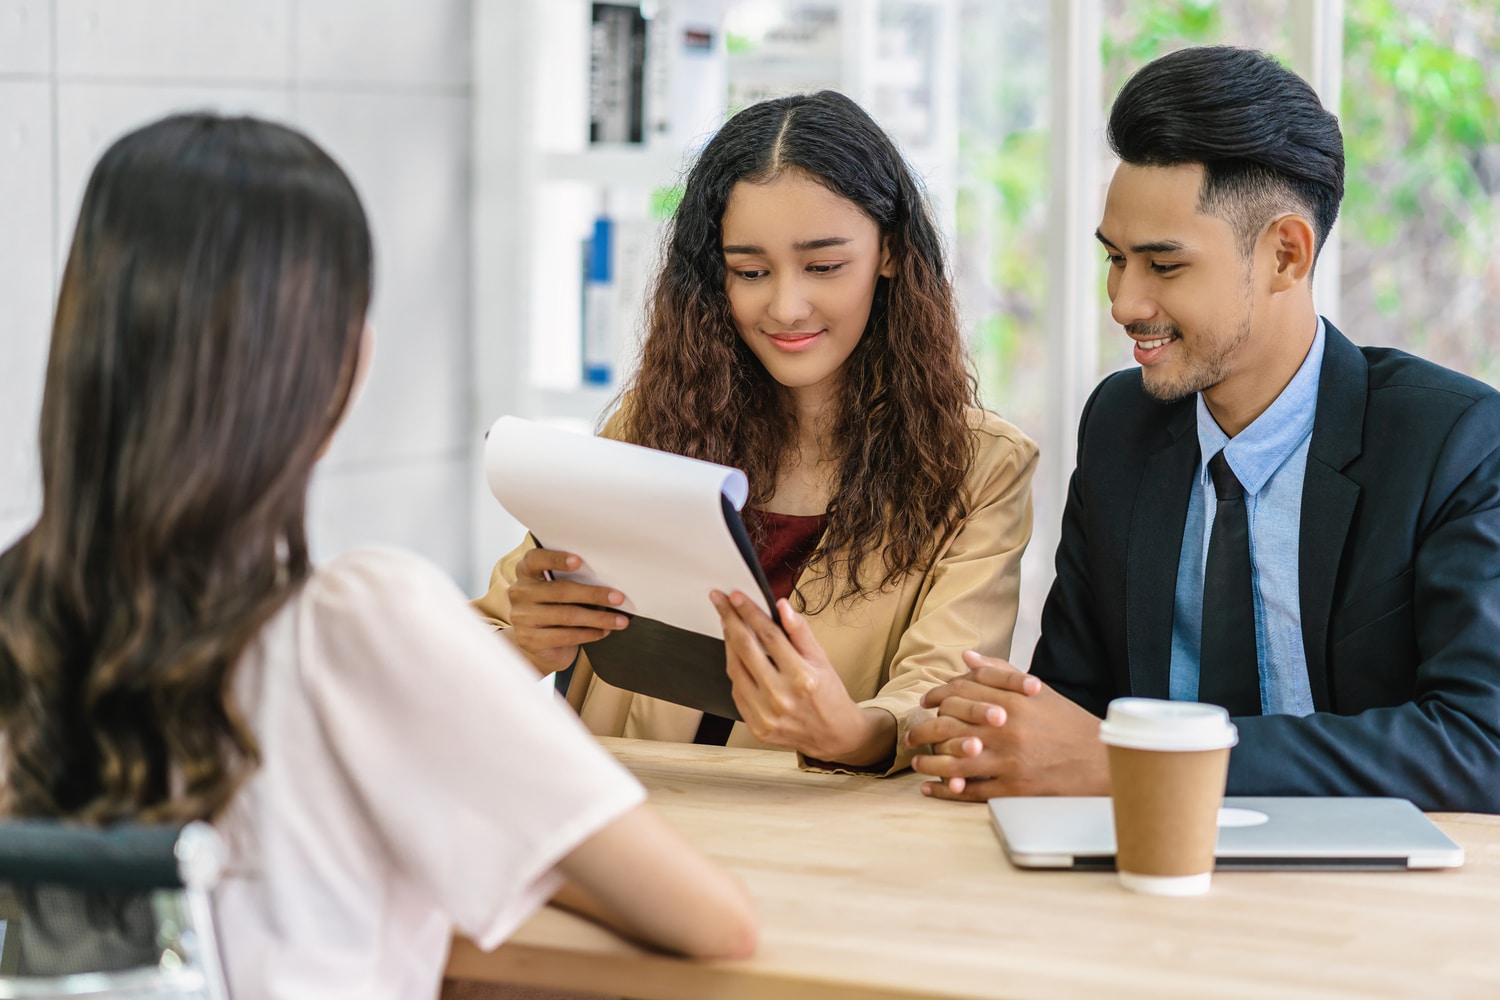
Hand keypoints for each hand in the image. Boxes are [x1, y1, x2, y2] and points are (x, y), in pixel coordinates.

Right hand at [507, 548, 627, 673]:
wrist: (538, 644)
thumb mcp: (557, 590)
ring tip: (619, 620)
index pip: (535, 560)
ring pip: (567, 615)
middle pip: (560, 591)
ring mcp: (522, 617)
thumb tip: (608, 583)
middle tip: (618, 598)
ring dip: (598, 618)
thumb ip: (571, 581)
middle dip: (593, 594)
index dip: (556, 559)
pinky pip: (565, 636)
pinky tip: (603, 631)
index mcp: (525, 573)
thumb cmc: (554, 608)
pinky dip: (589, 634)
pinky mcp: (529, 640)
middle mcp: (520, 593)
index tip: (579, 561)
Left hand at [710, 590, 894, 766]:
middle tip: (720, 600)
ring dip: (727, 642)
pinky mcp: (756, 727)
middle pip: (745, 649)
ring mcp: (766, 715)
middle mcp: (781, 697)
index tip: (736, 596)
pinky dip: (734, 668)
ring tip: (727, 623)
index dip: (750, 612)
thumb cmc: (829, 694)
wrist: (834, 735)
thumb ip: (800, 632)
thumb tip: (781, 606)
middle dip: (730, 619)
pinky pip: (736, 691)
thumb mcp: (822, 659)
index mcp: (802, 677)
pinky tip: (736, 653)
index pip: (768, 636)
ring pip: (735, 669)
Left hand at [908, 651, 1107, 800]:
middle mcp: (1008, 730)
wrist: (1103, 763)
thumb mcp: (1039, 693)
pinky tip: (932, 789)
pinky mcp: (1014, 791)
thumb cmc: (1068, 724)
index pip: (960, 694)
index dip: (937, 697)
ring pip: (954, 762)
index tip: (927, 703)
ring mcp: (1010, 762)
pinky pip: (971, 791)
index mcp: (1013, 702)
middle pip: (949, 727)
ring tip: (917, 763)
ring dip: (929, 763)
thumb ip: (1001, 674)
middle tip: (911, 736)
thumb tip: (967, 658)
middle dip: (923, 731)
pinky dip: (946, 791)